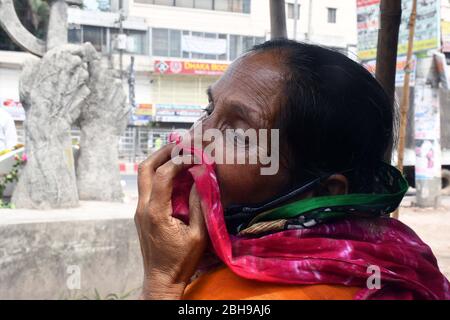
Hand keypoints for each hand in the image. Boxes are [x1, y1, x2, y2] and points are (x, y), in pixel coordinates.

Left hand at [134, 144, 207, 298]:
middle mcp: (143, 208)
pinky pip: (148, 186)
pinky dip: (159, 174)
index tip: (195, 155)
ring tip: (177, 153)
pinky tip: (174, 174)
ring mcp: (139, 210)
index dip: (180, 161)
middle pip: (145, 168)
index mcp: (156, 212)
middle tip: (180, 143)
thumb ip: (199, 205)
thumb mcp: (198, 234)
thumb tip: (200, 179)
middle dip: (162, 152)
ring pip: (144, 176)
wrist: (161, 279)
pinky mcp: (142, 214)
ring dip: (159, 161)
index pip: (164, 175)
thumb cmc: (181, 261)